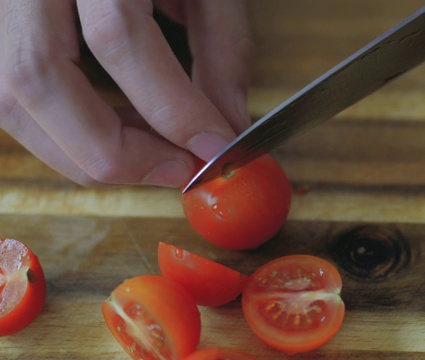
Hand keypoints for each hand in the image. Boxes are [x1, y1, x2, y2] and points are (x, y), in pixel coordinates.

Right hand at [0, 0, 252, 186]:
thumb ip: (223, 49)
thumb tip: (226, 127)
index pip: (117, 36)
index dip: (170, 106)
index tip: (213, 148)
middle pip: (38, 79)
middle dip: (114, 149)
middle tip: (176, 170)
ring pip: (10, 100)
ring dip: (84, 152)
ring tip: (150, 157)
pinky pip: (9, 100)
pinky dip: (64, 135)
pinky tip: (114, 133)